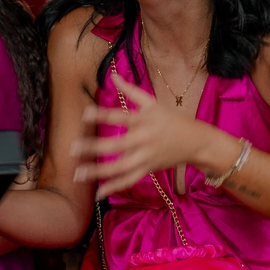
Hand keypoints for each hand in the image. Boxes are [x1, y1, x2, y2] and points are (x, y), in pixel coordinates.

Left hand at [73, 80, 215, 197]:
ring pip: (120, 167)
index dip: (103, 115)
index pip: (121, 116)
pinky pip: (129, 180)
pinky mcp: (148, 169)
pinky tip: (98, 194)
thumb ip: (131, 91)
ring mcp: (146, 157)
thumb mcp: (153, 103)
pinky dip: (114, 187)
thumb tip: (112, 76)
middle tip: (72, 148)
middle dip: (94, 147)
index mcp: (145, 120)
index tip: (84, 113)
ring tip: (77, 174)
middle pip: (116, 145)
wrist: (196, 142)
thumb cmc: (172, 119)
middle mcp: (144, 140)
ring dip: (98, 172)